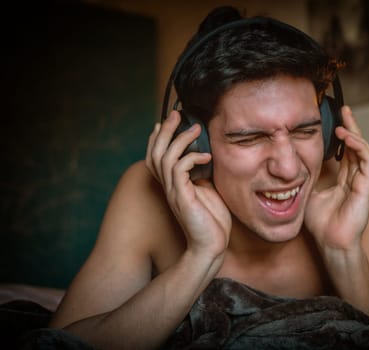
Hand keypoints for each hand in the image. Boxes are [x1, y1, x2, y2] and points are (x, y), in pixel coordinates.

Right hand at [145, 111, 231, 258]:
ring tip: (195, 128)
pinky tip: (207, 156)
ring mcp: (173, 191)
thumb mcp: (207, 191)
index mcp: (172, 185)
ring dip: (180, 139)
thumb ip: (201, 174)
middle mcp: (168, 187)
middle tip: (175, 114)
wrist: (211, 246)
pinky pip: (179, 168)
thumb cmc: (211, 221)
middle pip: (156, 152)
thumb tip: (206, 157)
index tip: (166, 121)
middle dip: (165, 130)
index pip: (156, 156)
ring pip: (165, 157)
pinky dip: (192, 157)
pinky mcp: (181, 196)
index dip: (158, 138)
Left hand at [305, 106, 368, 249]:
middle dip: (351, 126)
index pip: (345, 151)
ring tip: (344, 122)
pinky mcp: (366, 187)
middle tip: (344, 109)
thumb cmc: (320, 222)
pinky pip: (367, 161)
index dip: (342, 135)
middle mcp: (354, 178)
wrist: (330, 242)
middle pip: (356, 146)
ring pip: (364, 150)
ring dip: (355, 134)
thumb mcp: (309, 194)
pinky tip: (348, 138)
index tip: (333, 120)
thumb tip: (294, 167)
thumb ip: (308, 179)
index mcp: (343, 179)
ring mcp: (362, 182)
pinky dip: (359, 147)